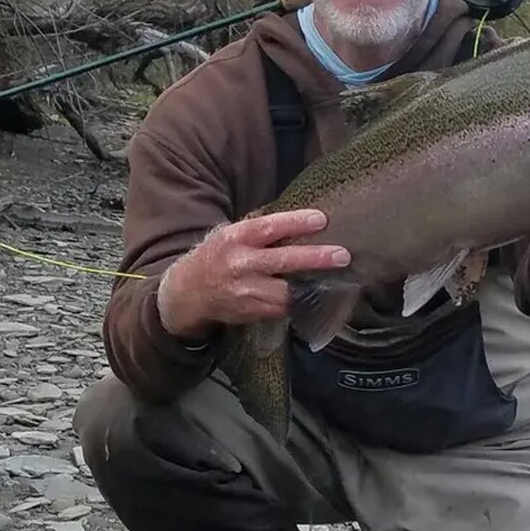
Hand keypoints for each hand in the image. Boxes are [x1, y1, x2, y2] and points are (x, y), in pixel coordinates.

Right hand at [156, 209, 349, 339]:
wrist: (186, 293)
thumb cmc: (216, 257)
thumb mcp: (230, 235)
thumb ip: (258, 229)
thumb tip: (298, 218)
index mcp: (235, 238)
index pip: (268, 227)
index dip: (295, 222)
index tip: (321, 219)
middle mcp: (240, 264)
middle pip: (283, 260)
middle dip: (315, 258)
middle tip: (343, 255)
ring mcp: (245, 292)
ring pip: (286, 291)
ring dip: (314, 286)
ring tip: (339, 279)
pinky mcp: (251, 312)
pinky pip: (283, 308)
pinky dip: (301, 302)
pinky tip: (319, 295)